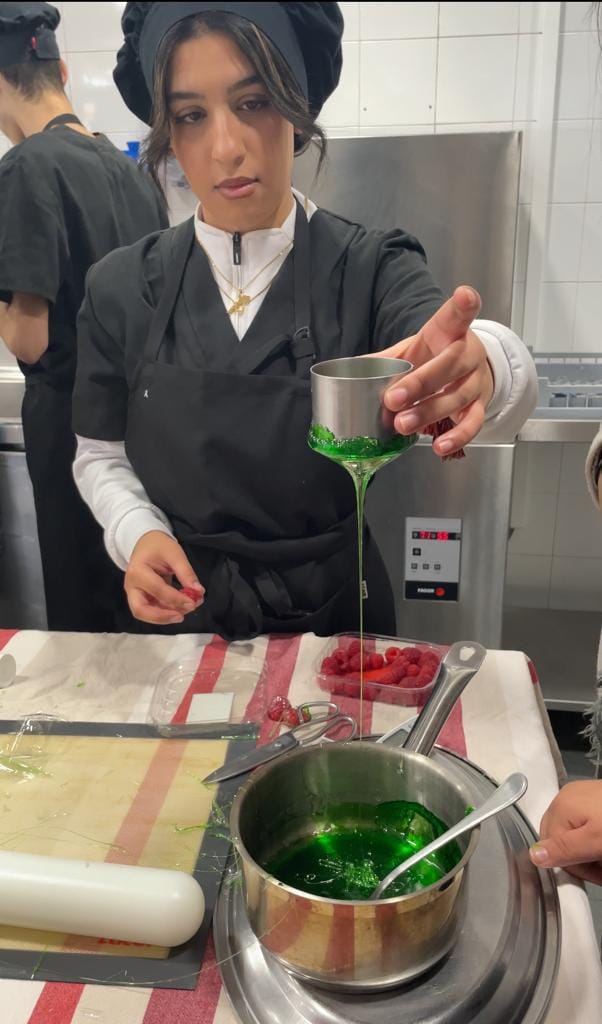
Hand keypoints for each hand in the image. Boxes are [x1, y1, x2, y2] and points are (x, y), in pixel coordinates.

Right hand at [125, 531, 204, 625]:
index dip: (175, 599)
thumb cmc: (158, 546)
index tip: (193, 602)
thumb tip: (198, 591)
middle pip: (140, 610)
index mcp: (137, 571)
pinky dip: (167, 611)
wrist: (146, 543)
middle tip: (181, 617)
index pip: (157, 590)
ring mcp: (134, 594)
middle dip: (162, 616)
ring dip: (167, 616)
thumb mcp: (174, 553)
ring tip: (187, 608)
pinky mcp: (142, 598)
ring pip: (146, 614)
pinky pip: (152, 610)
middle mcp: (132, 586)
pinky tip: (182, 606)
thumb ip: (186, 572)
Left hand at [377, 286, 493, 456]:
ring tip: (402, 425)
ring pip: (457, 397)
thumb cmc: (434, 357)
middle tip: (393, 398)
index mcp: (449, 332)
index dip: (462, 306)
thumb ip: (384, 360)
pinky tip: (439, 447)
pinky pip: (472, 423)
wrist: (468, 371)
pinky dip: (458, 437)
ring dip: (428, 413)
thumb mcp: (412, 350)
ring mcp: (476, 381)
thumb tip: (346, 370)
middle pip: (450, 365)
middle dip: (420, 383)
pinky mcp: (480, 406)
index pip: (456, 316)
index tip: (463, 295)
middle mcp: (468, 354)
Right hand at [529, 780, 601, 884]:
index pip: (549, 846)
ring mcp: (584, 796)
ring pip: (578, 835)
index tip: (597, 875)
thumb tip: (530, 855)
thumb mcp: (594, 842)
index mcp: (561, 806)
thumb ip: (564, 850)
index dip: (572, 866)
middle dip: (584, 860)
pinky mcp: (598, 799)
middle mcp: (567, 797)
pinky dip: (599, 839)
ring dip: (594, 853)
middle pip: (562, 839)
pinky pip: (589, 825)